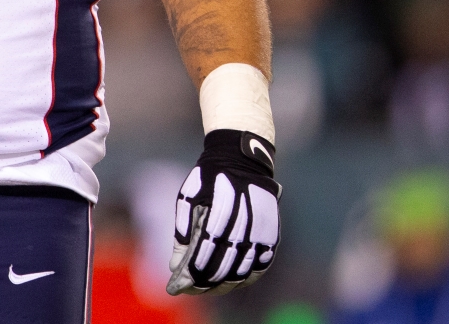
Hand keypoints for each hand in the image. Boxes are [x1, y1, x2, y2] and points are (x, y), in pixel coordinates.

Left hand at [167, 129, 280, 295]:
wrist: (242, 157)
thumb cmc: (209, 176)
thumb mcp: (188, 195)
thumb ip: (181, 230)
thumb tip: (175, 263)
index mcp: (220, 212)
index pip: (206, 253)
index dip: (195, 273)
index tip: (182, 284)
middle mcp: (244, 224)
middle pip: (225, 266)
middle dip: (207, 282)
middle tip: (193, 290)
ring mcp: (261, 231)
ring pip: (244, 269)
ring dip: (226, 283)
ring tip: (210, 288)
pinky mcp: (272, 233)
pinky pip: (262, 263)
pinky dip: (248, 276)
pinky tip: (235, 281)